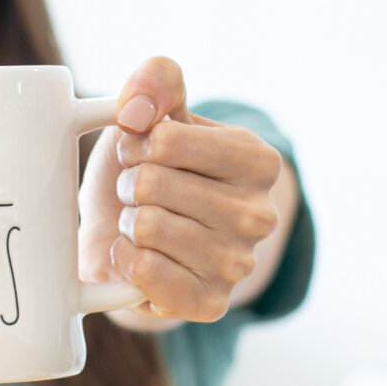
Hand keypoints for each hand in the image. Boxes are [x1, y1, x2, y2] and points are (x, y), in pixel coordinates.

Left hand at [77, 57, 285, 321]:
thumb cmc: (146, 170)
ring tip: (140, 224)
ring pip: (147, 227)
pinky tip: (137, 257)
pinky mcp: (209, 304)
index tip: (142, 154)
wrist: (129, 237)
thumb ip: (155, 81)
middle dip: (129, 186)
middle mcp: (260, 215)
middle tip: (138, 195)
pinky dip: (126, 261)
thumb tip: (136, 108)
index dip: (136, 144)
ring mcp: (237, 265)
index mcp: (258, 161)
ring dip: (126, 224)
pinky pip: (146, 272)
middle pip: (153, 183)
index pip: (167, 138)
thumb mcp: (152, 115)